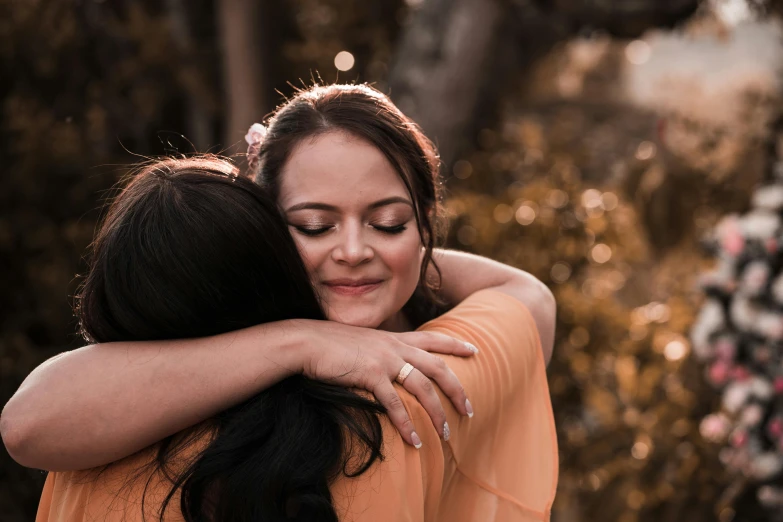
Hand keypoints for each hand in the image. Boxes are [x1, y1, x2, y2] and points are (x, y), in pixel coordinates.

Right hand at [295, 320, 475, 446]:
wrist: (307, 341)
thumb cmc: (331, 344)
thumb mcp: (363, 341)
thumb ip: (380, 349)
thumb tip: (389, 362)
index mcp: (394, 338)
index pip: (433, 338)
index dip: (455, 344)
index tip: (475, 350)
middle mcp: (395, 347)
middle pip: (438, 366)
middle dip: (457, 389)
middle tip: (470, 409)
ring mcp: (384, 360)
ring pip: (423, 387)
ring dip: (436, 412)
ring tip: (445, 433)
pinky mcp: (370, 375)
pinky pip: (395, 403)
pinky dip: (406, 423)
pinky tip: (414, 440)